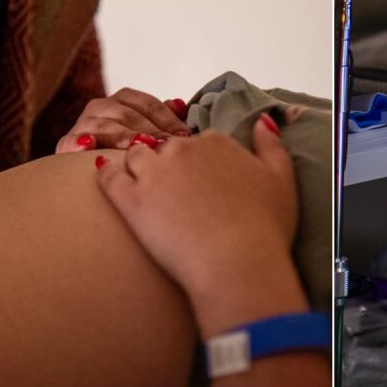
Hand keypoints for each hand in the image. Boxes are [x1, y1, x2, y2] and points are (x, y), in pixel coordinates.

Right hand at [55, 87, 190, 152]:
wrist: (83, 171)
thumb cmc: (124, 151)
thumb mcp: (144, 132)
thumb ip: (161, 117)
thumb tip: (180, 104)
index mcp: (122, 100)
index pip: (148, 104)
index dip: (167, 119)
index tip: (184, 137)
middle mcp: (101, 106)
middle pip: (128, 115)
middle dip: (150, 131)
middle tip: (166, 147)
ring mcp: (83, 124)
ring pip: (105, 127)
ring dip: (123, 136)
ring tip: (138, 146)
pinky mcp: (66, 143)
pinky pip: (71, 142)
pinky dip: (79, 143)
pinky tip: (88, 147)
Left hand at [94, 112, 302, 334]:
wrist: (238, 265)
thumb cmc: (264, 227)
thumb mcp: (281, 180)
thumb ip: (271, 145)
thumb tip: (263, 121)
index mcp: (215, 143)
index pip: (198, 143)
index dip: (198, 163)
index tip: (200, 184)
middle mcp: (181, 150)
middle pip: (165, 148)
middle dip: (168, 165)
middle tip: (173, 193)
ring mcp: (153, 174)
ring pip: (135, 157)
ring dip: (137, 166)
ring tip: (141, 185)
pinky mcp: (131, 201)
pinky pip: (109, 178)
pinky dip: (105, 173)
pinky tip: (105, 174)